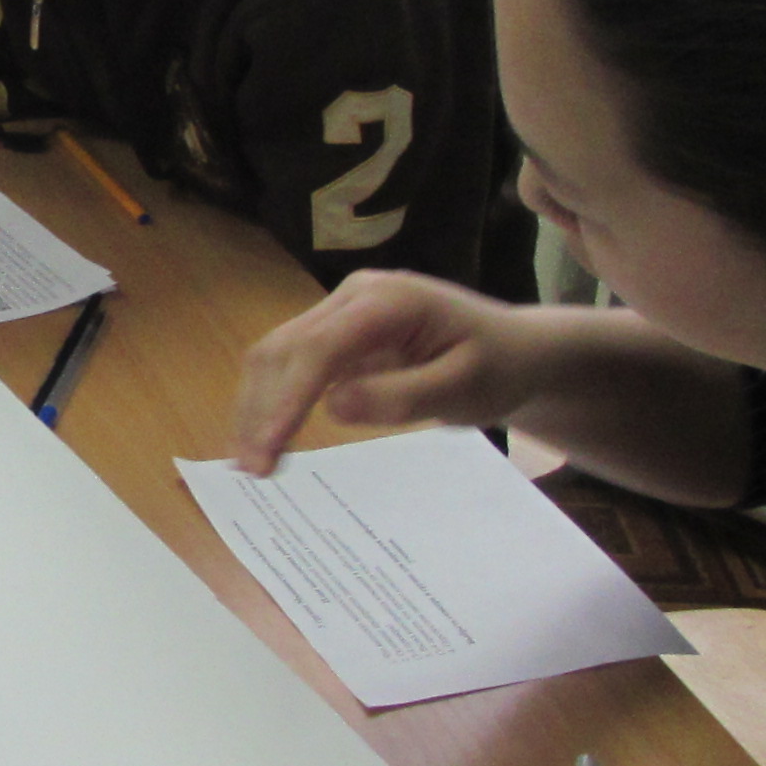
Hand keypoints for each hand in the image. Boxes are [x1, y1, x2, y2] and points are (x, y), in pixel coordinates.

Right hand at [229, 268, 537, 474]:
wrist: (515, 350)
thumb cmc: (497, 369)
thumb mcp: (462, 389)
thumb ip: (402, 396)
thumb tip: (332, 405)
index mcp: (388, 301)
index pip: (320, 348)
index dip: (288, 399)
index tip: (268, 449)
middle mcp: (355, 295)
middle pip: (286, 346)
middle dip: (261, 407)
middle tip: (252, 469)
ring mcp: (343, 310)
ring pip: (278, 352)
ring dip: (257, 404)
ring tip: (249, 461)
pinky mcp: (339, 332)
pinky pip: (293, 361)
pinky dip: (272, 398)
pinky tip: (263, 436)